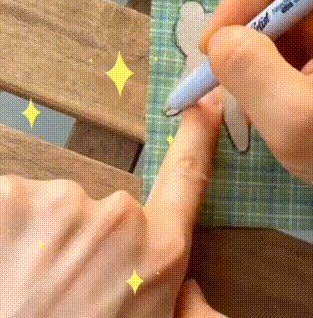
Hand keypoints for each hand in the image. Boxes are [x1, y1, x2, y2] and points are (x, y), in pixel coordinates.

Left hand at [0, 90, 225, 317]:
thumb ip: (176, 306)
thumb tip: (190, 288)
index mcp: (157, 254)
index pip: (187, 176)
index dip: (198, 135)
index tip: (204, 102)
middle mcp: (118, 220)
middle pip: (104, 210)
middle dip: (84, 241)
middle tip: (55, 292)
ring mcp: (61, 203)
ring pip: (53, 209)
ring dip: (37, 239)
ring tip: (21, 286)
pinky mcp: (9, 198)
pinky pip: (12, 202)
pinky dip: (5, 229)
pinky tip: (3, 265)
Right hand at [199, 0, 312, 220]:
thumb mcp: (289, 116)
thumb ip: (244, 65)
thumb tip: (219, 38)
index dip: (234, 3)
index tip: (216, 54)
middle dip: (249, 35)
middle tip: (237, 83)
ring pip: (286, 18)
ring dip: (263, 55)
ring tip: (266, 100)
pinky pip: (301, 38)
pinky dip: (280, 66)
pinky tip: (285, 99)